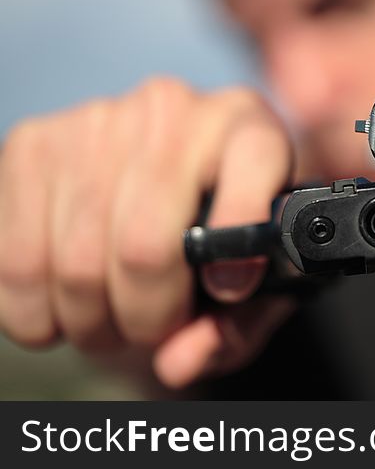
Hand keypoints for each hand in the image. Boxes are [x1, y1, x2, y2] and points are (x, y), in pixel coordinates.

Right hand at [0, 77, 295, 387]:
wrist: (161, 187)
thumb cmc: (220, 241)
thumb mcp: (256, 281)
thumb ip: (239, 326)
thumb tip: (181, 358)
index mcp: (249, 130)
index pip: (251, 178)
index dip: (238, 256)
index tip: (228, 293)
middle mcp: (174, 110)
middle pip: (144, 248)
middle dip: (146, 318)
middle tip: (152, 331)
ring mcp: (98, 121)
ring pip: (75, 263)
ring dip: (90, 322)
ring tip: (111, 321)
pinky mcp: (33, 143)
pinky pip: (17, 259)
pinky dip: (35, 311)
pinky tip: (63, 306)